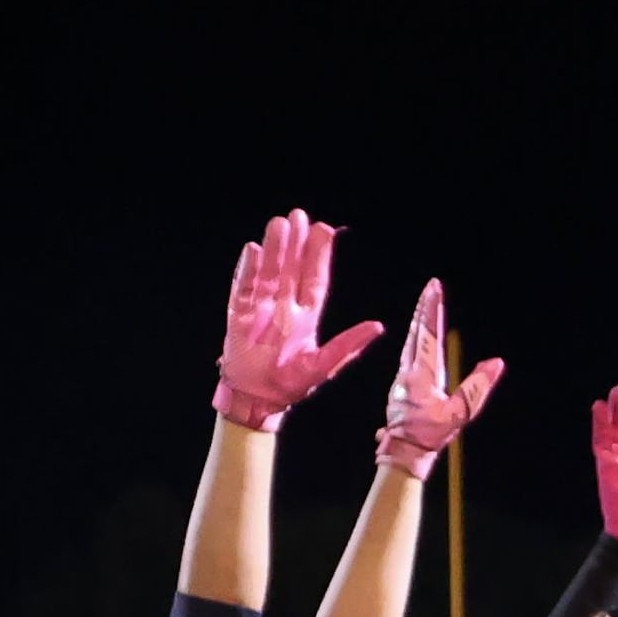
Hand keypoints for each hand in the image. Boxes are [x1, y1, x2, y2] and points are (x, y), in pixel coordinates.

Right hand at [213, 211, 387, 429]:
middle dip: (296, 244)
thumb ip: (348, 344)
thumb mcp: (324, 365)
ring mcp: (260, 310)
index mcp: (307, 317)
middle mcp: (284, 308)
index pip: (315, 279)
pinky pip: (243, 289)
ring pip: (268, 272)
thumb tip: (378, 327)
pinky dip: (247, 271)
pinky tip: (254, 250)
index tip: (326, 230)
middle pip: (291, 269)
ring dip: (274, 250)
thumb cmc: (291, 386)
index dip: (319, 255)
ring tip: (279, 224)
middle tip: (300, 215)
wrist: (258, 400)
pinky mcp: (239, 317)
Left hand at [373, 280, 503, 481]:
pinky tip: (418, 335)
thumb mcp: (459, 413)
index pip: (428, 333)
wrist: (404, 451)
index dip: (431, 309)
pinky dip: (415, 336)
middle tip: (430, 287)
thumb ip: (477, 387)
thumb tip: (496, 363)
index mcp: (422, 374)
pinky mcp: (402, 384)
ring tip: (426, 305)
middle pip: (416, 332)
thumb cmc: (431, 435)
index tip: (434, 288)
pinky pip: (409, 352)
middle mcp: (408, 370)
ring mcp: (402, 377)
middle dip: (424, 308)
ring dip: (419, 321)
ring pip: (410, 341)